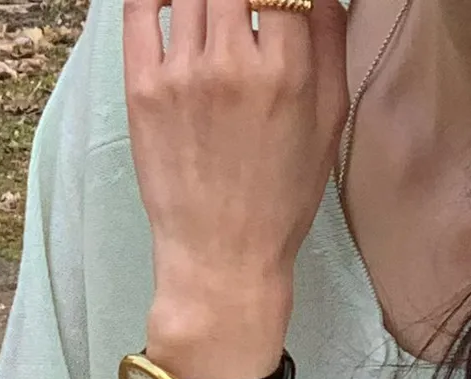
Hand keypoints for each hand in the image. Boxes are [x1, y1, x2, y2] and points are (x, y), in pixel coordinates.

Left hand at [124, 0, 348, 373]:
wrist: (223, 260)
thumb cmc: (282, 199)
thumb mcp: (329, 125)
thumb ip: (330, 45)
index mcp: (286, 71)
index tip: (278, 3)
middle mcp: (231, 63)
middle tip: (244, 10)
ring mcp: (182, 74)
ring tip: (216, 11)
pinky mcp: (143, 88)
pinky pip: (141, 7)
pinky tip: (173, 0)